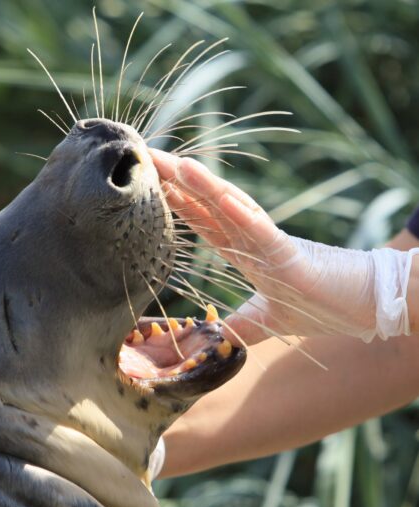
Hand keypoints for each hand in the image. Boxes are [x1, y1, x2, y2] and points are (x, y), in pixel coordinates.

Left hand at [151, 149, 416, 344]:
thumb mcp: (269, 320)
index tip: (151, 184)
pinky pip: (265, 234)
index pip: (204, 222)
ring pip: (234, 211)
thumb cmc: (322, 306)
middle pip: (210, 206)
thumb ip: (242, 326)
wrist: (367, 309)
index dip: (177, 202)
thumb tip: (217, 339)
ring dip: (206, 187)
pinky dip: (244, 216)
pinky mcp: (293, 257)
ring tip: (178, 164)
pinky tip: (222, 199)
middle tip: (148, 157)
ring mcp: (273, 246)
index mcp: (247, 253)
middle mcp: (255, 241)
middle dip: (178, 183)